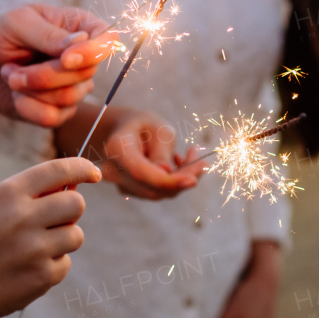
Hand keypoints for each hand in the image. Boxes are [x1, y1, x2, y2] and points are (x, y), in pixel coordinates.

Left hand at [0, 4, 117, 126]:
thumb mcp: (16, 22)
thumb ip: (49, 34)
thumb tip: (80, 43)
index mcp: (79, 27)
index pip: (108, 40)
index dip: (93, 53)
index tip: (66, 59)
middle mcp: (82, 58)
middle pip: (85, 74)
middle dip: (45, 75)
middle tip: (12, 69)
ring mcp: (72, 86)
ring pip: (69, 98)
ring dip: (31, 90)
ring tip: (10, 75)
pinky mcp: (58, 110)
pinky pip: (54, 118)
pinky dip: (27, 107)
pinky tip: (15, 94)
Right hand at [0, 156, 100, 317]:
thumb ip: (32, 194)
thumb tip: (77, 184)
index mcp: (8, 193)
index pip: (58, 170)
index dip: (82, 168)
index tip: (94, 173)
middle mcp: (22, 217)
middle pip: (76, 203)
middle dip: (71, 211)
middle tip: (54, 221)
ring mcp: (34, 248)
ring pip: (76, 235)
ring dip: (63, 240)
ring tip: (34, 249)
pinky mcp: (42, 275)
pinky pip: (65, 263)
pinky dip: (52, 267)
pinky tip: (26, 270)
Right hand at [64, 107, 205, 200]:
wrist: (125, 131)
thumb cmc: (144, 125)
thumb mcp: (158, 129)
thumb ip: (162, 151)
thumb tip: (167, 174)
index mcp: (117, 149)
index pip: (142, 173)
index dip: (168, 181)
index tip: (193, 181)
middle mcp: (114, 172)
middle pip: (151, 187)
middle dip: (182, 180)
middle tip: (204, 164)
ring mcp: (122, 184)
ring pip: (157, 192)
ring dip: (180, 180)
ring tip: (194, 157)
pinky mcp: (133, 191)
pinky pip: (156, 191)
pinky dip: (173, 182)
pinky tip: (181, 163)